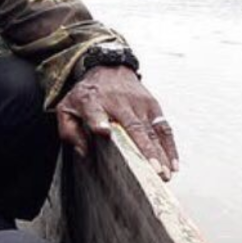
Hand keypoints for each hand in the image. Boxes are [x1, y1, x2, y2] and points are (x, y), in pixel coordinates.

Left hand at [56, 66, 177, 180]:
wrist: (110, 67)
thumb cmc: (87, 94)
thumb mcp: (67, 107)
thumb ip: (69, 130)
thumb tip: (83, 151)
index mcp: (92, 101)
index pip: (94, 111)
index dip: (98, 121)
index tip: (104, 132)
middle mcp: (118, 102)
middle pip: (132, 126)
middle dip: (144, 150)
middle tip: (153, 171)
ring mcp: (139, 104)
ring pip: (152, 131)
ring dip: (160, 154)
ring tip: (165, 175)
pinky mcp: (153, 105)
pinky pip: (164, 128)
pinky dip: (170, 146)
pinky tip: (173, 164)